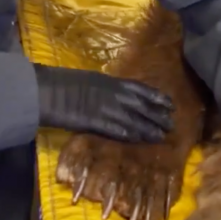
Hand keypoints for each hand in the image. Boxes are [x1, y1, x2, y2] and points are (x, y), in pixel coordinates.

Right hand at [33, 63, 174, 142]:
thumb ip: (106, 87)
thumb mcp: (91, 79)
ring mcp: (106, 109)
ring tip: (162, 136)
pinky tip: (141, 140)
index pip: (141, 89)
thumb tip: (117, 93)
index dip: (157, 97)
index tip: (170, 104)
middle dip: (158, 115)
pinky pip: (118, 130)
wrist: (49, 90)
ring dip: (149, 128)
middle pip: (142, 106)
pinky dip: (131, 135)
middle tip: (171, 123)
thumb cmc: (65, 83)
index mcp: (112, 81)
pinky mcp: (97, 123)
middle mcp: (114, 94)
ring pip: (134, 120)